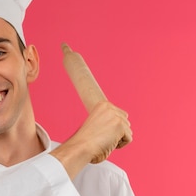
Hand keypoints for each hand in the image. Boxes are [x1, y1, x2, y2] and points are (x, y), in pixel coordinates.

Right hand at [50, 44, 131, 177]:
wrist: (79, 147)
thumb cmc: (81, 143)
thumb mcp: (91, 126)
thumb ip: (101, 122)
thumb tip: (107, 124)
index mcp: (100, 105)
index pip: (107, 99)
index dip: (95, 80)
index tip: (67, 48)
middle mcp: (109, 107)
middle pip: (123, 119)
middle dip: (116, 131)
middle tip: (102, 137)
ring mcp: (116, 115)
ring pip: (126, 131)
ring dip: (116, 139)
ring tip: (101, 141)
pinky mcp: (121, 124)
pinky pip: (128, 139)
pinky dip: (119, 144)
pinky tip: (107, 142)